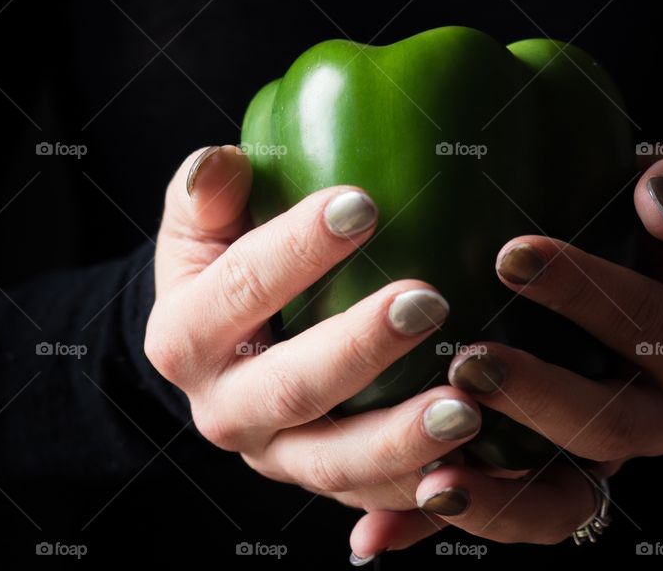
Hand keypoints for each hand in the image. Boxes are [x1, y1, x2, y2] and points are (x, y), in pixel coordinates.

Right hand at [145, 146, 482, 512]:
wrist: (222, 356)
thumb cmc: (224, 269)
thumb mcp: (201, 228)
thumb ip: (206, 194)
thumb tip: (220, 164)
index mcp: (185, 337)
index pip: (240, 287)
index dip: (297, 248)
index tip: (362, 205)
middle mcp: (224, 409)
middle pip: (291, 388)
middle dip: (360, 348)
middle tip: (427, 301)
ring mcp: (276, 456)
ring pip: (336, 463)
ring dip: (401, 439)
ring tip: (465, 406)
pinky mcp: (323, 480)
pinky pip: (374, 497)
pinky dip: (424, 489)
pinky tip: (477, 461)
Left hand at [349, 145, 662, 557]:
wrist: (599, 282)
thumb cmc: (632, 223)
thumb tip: (659, 199)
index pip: (658, 326)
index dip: (592, 296)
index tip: (510, 255)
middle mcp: (653, 413)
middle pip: (613, 428)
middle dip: (542, 398)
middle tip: (469, 362)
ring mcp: (597, 460)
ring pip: (561, 500)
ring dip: (498, 495)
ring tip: (434, 475)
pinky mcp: (542, 487)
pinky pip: (499, 518)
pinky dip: (438, 527)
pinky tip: (374, 536)